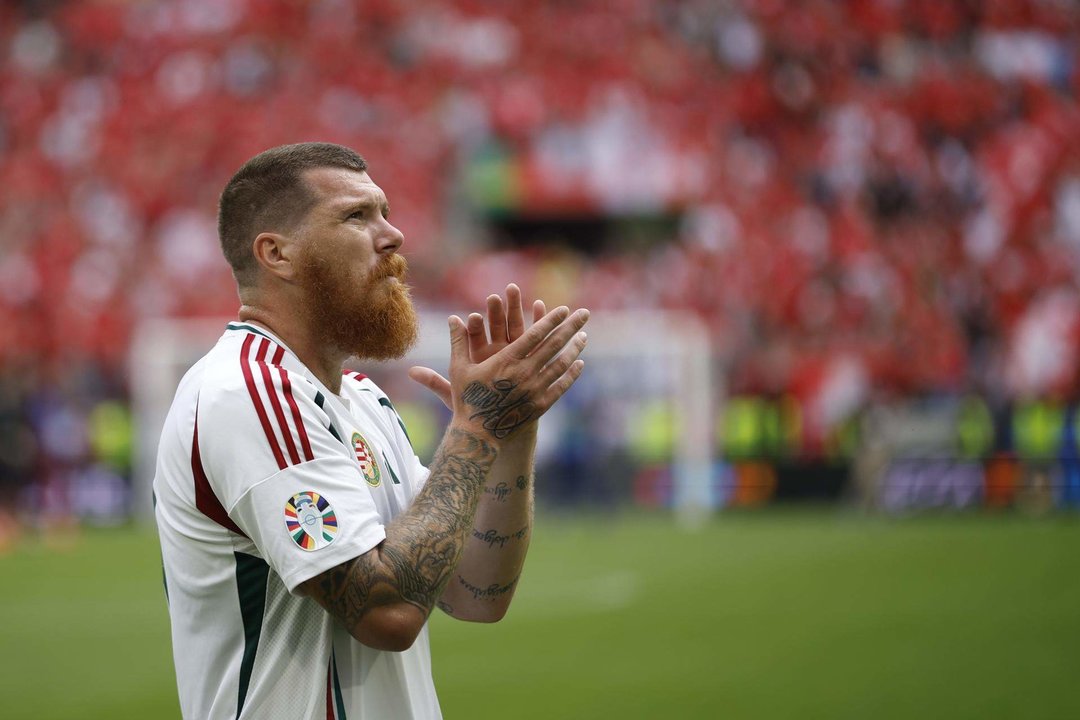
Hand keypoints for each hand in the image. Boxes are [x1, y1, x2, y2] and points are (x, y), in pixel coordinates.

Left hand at [409, 284, 545, 408]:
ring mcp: (515, 352)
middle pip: (495, 327)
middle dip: (494, 312)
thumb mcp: (456, 394)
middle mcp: (496, 351)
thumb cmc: (478, 408)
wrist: (503, 422)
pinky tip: (540, 305)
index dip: (473, 327)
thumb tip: (411, 371)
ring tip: (512, 290)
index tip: (470, 316)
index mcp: (479, 357)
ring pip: (514, 326)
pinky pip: (535, 336)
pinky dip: (538, 320)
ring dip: (515, 308)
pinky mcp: (532, 355)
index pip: (474, 338)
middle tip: (492, 297)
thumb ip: (435, 382)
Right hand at [411, 286, 588, 443]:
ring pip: (561, 364)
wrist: (478, 436)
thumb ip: (458, 341)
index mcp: (506, 361)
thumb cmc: (467, 400)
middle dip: (570, 327)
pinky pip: (560, 386)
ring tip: (584, 336)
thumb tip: (451, 317)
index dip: (551, 320)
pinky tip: (579, 364)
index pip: (535, 334)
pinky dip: (571, 374)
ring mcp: (535, 390)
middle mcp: (524, 373)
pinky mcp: (540, 405)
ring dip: (575, 348)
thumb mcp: (459, 369)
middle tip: (585, 313)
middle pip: (554, 345)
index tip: (564, 309)